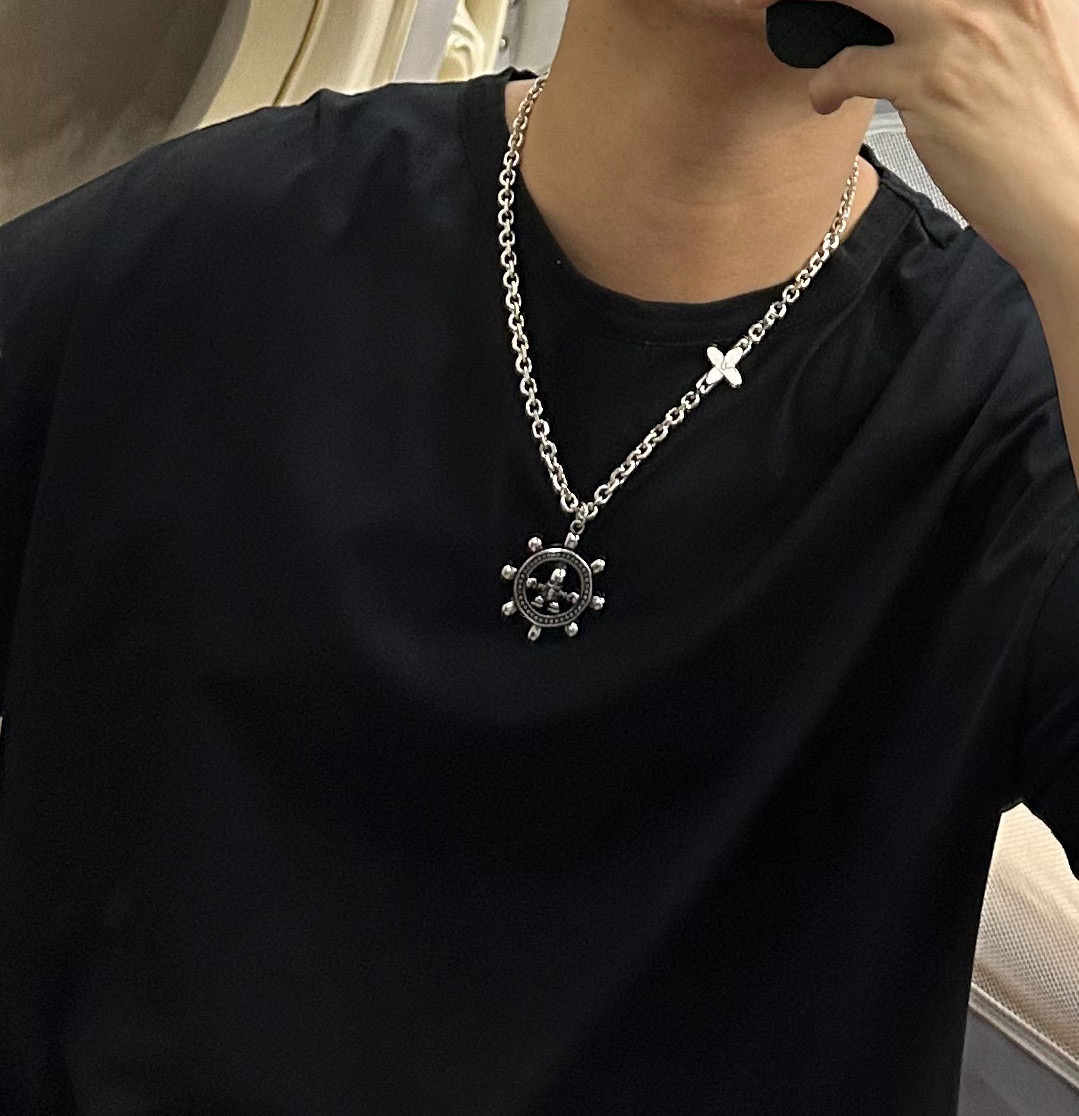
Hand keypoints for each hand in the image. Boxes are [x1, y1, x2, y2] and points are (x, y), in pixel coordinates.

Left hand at [741, 0, 1078, 276]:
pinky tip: (825, 98)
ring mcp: (959, 30)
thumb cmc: (1040, 129)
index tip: (858, 0)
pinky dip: (824, 83)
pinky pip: (849, 64)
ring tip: (797, 21)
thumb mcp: (1024, 41)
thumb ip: (980, 15)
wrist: (1064, 193)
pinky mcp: (929, 82)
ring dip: (814, 6)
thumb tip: (916, 15)